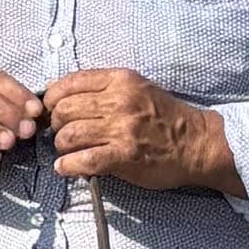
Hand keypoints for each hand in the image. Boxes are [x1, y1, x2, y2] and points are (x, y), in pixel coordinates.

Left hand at [42, 68, 235, 200]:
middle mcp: (119, 101)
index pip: (70, 83)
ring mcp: (121, 129)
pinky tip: (65, 168)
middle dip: (55, 124)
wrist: (197, 143)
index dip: (52, 98)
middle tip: (60, 134)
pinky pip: (83, 160)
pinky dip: (67, 165)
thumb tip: (61, 93)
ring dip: (61, 146)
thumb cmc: (166, 117)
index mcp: (120, 80)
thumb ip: (103, 88)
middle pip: (64, 110)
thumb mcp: (137, 88)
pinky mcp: (124, 156)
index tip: (50, 110)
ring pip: (69, 135)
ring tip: (66, 151)